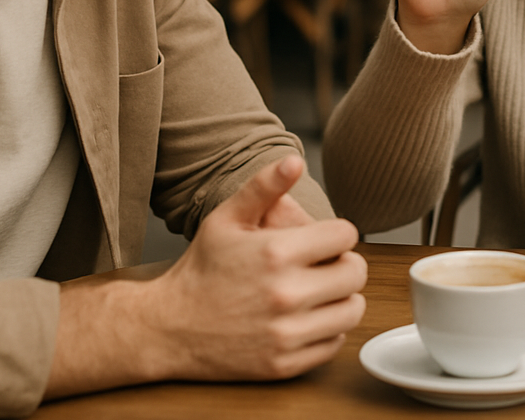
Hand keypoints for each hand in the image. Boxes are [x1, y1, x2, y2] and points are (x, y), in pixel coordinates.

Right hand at [47, 157, 366, 397]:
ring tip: (320, 290)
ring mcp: (286, 334)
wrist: (169, 327)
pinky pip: (333, 344)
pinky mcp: (284, 364)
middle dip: (345, 263)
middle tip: (326, 264)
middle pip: (355, 274)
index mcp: (276, 253)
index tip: (325, 238)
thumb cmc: (201, 268)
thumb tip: (295, 161)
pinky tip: (307, 317)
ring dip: (342, 298)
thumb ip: (264, 186)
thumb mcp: (227, 218)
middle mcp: (286, 295)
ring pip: (352, 311)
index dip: (338, 233)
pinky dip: (327, 330)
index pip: (345, 236)